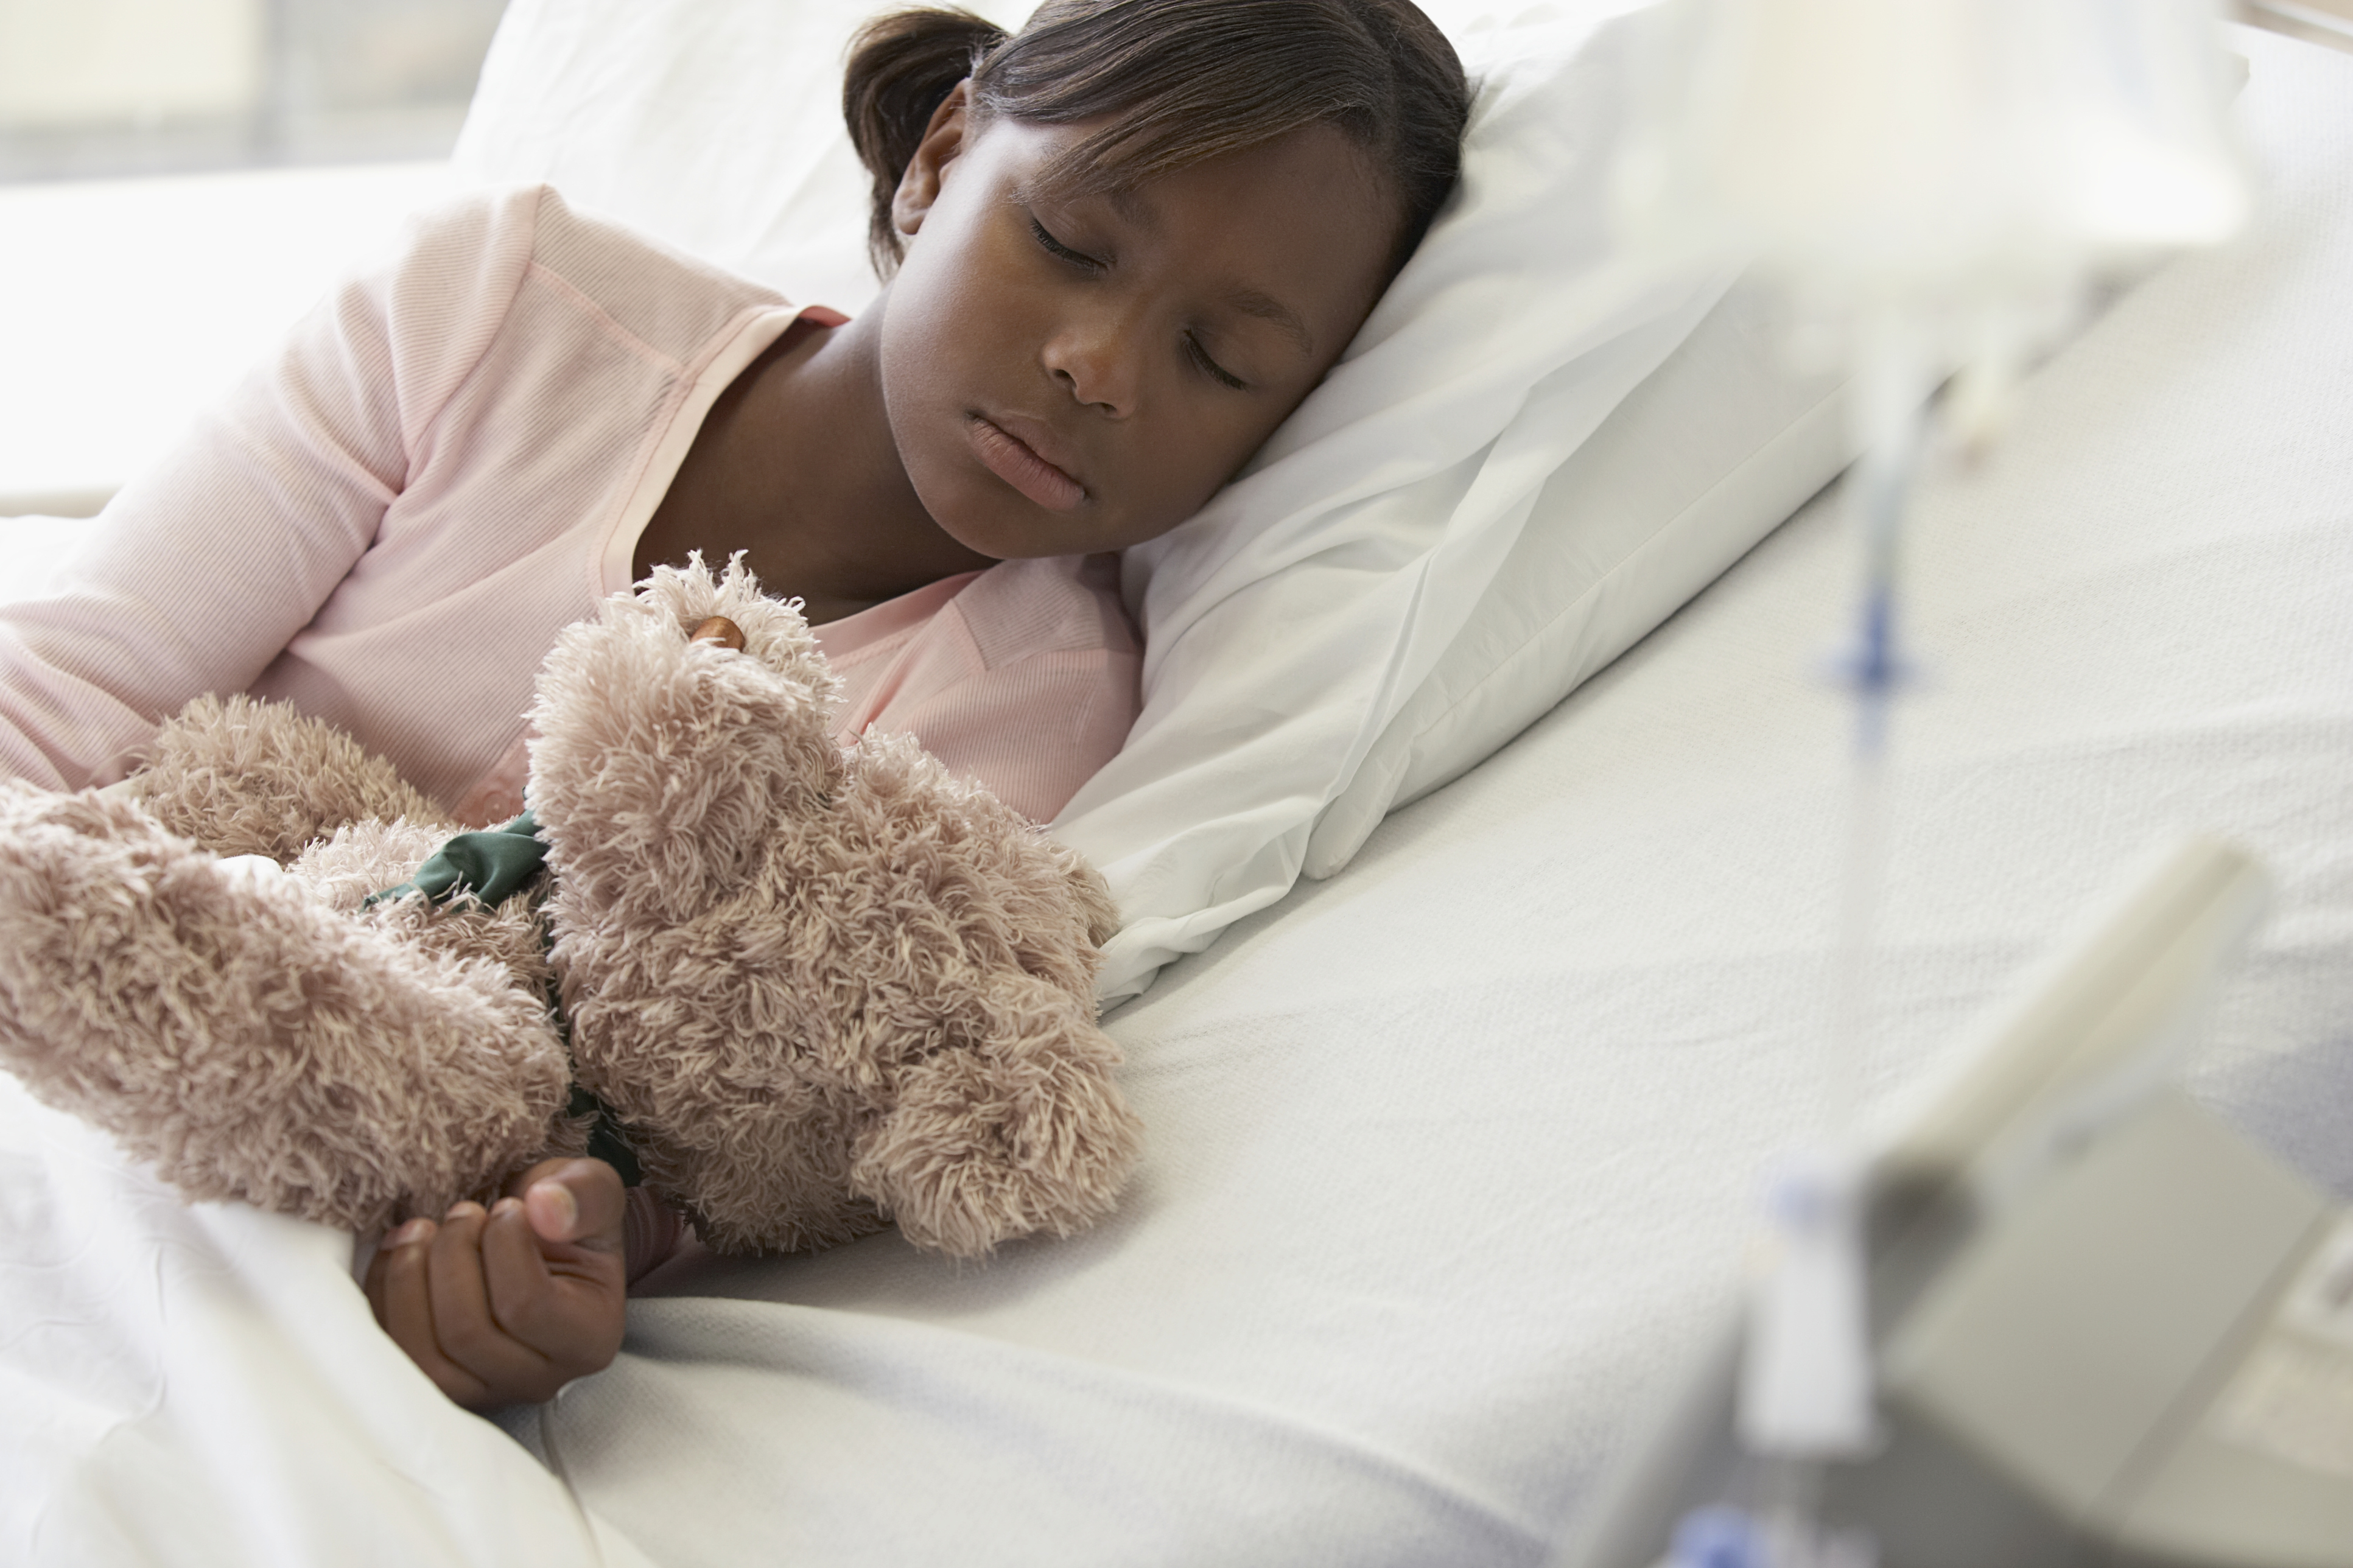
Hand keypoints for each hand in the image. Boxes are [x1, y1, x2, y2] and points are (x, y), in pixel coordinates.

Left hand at [364, 1157, 627, 1407]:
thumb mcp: (591, 1192)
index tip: (509, 1206)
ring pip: (423, 1355)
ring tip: (421, 1228)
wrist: (532, 1241)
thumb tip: (543, 1207)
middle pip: (467, 1334)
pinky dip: (381, 1296)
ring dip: (408, 1277)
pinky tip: (397, 1251)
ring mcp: (480, 1391)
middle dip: (452, 1256)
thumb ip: (583, 1195)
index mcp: (587, 1339)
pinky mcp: (432, 1385)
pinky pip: (391, 1355)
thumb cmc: (563, 1219)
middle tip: (463, 1211)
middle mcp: (536, 1380)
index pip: (527, 1306)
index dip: (504, 1245)